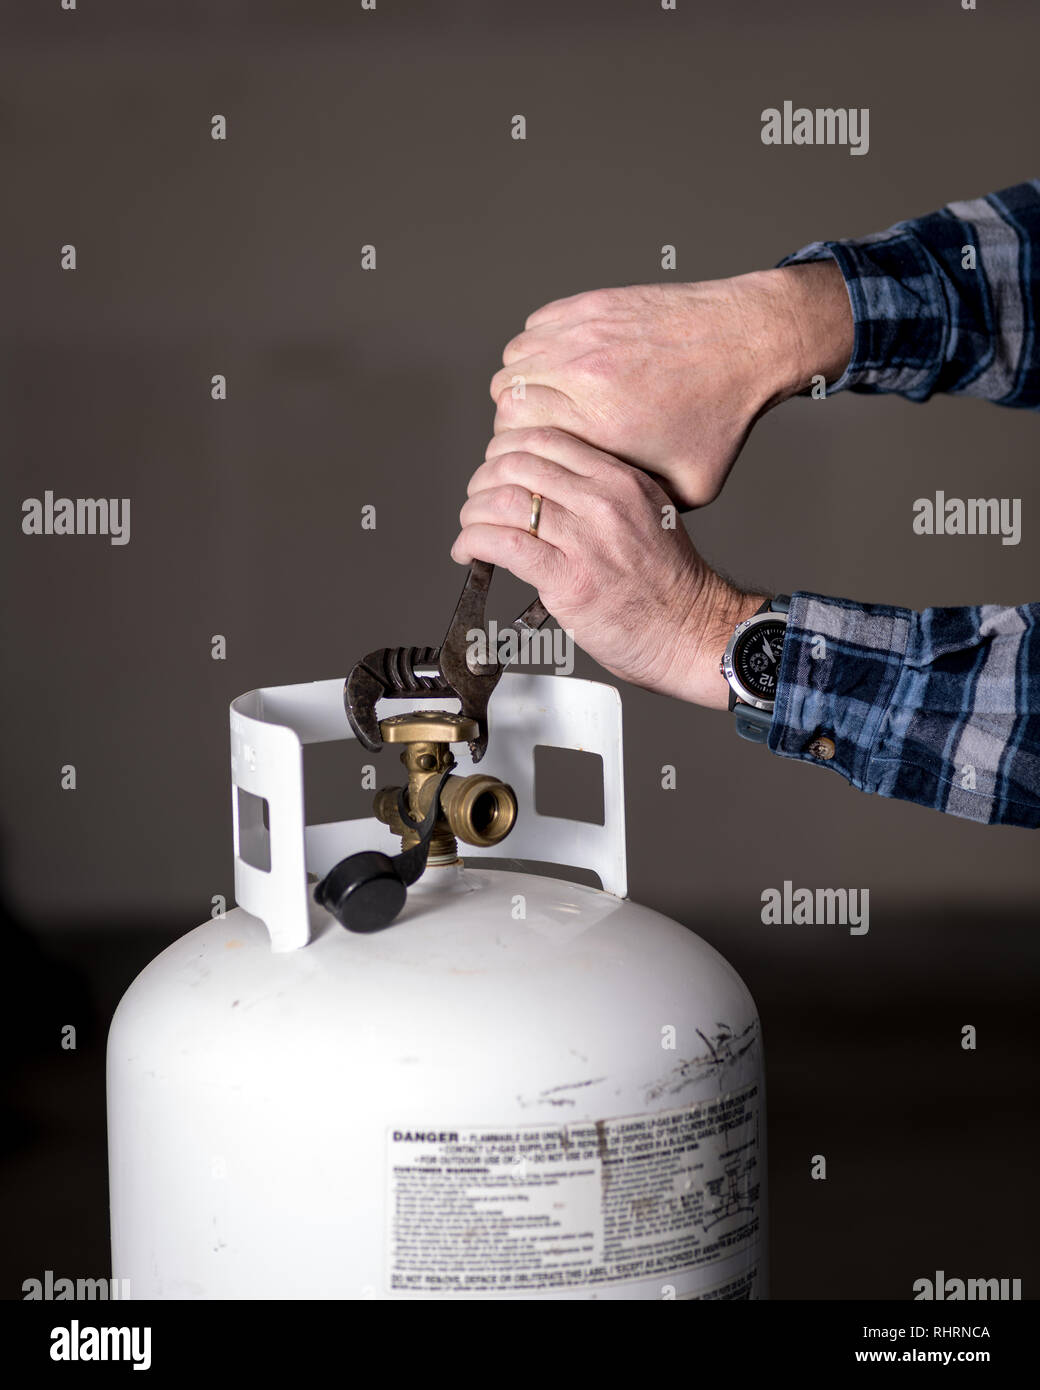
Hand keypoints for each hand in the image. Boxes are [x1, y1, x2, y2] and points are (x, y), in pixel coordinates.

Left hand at [452, 427, 764, 707]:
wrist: (690, 632)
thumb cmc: (670, 586)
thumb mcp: (647, 515)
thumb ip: (605, 495)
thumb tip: (552, 487)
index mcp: (621, 480)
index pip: (546, 439)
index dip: (505, 449)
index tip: (494, 466)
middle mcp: (602, 501)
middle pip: (516, 464)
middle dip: (482, 481)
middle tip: (476, 501)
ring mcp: (585, 539)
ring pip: (503, 501)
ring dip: (473, 513)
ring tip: (471, 528)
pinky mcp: (568, 578)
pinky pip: (502, 544)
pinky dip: (473, 542)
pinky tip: (468, 552)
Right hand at [489, 262, 852, 508]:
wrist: (748, 343)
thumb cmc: (723, 414)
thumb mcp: (690, 488)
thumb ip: (638, 503)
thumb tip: (607, 515)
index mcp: (598, 422)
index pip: (514, 434)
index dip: (515, 450)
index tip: (531, 458)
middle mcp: (581, 374)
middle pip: (505, 396)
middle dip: (513, 418)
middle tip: (535, 431)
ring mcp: (584, 333)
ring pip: (514, 359)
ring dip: (522, 381)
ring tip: (547, 398)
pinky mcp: (591, 305)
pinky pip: (535, 326)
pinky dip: (538, 346)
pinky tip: (562, 363)